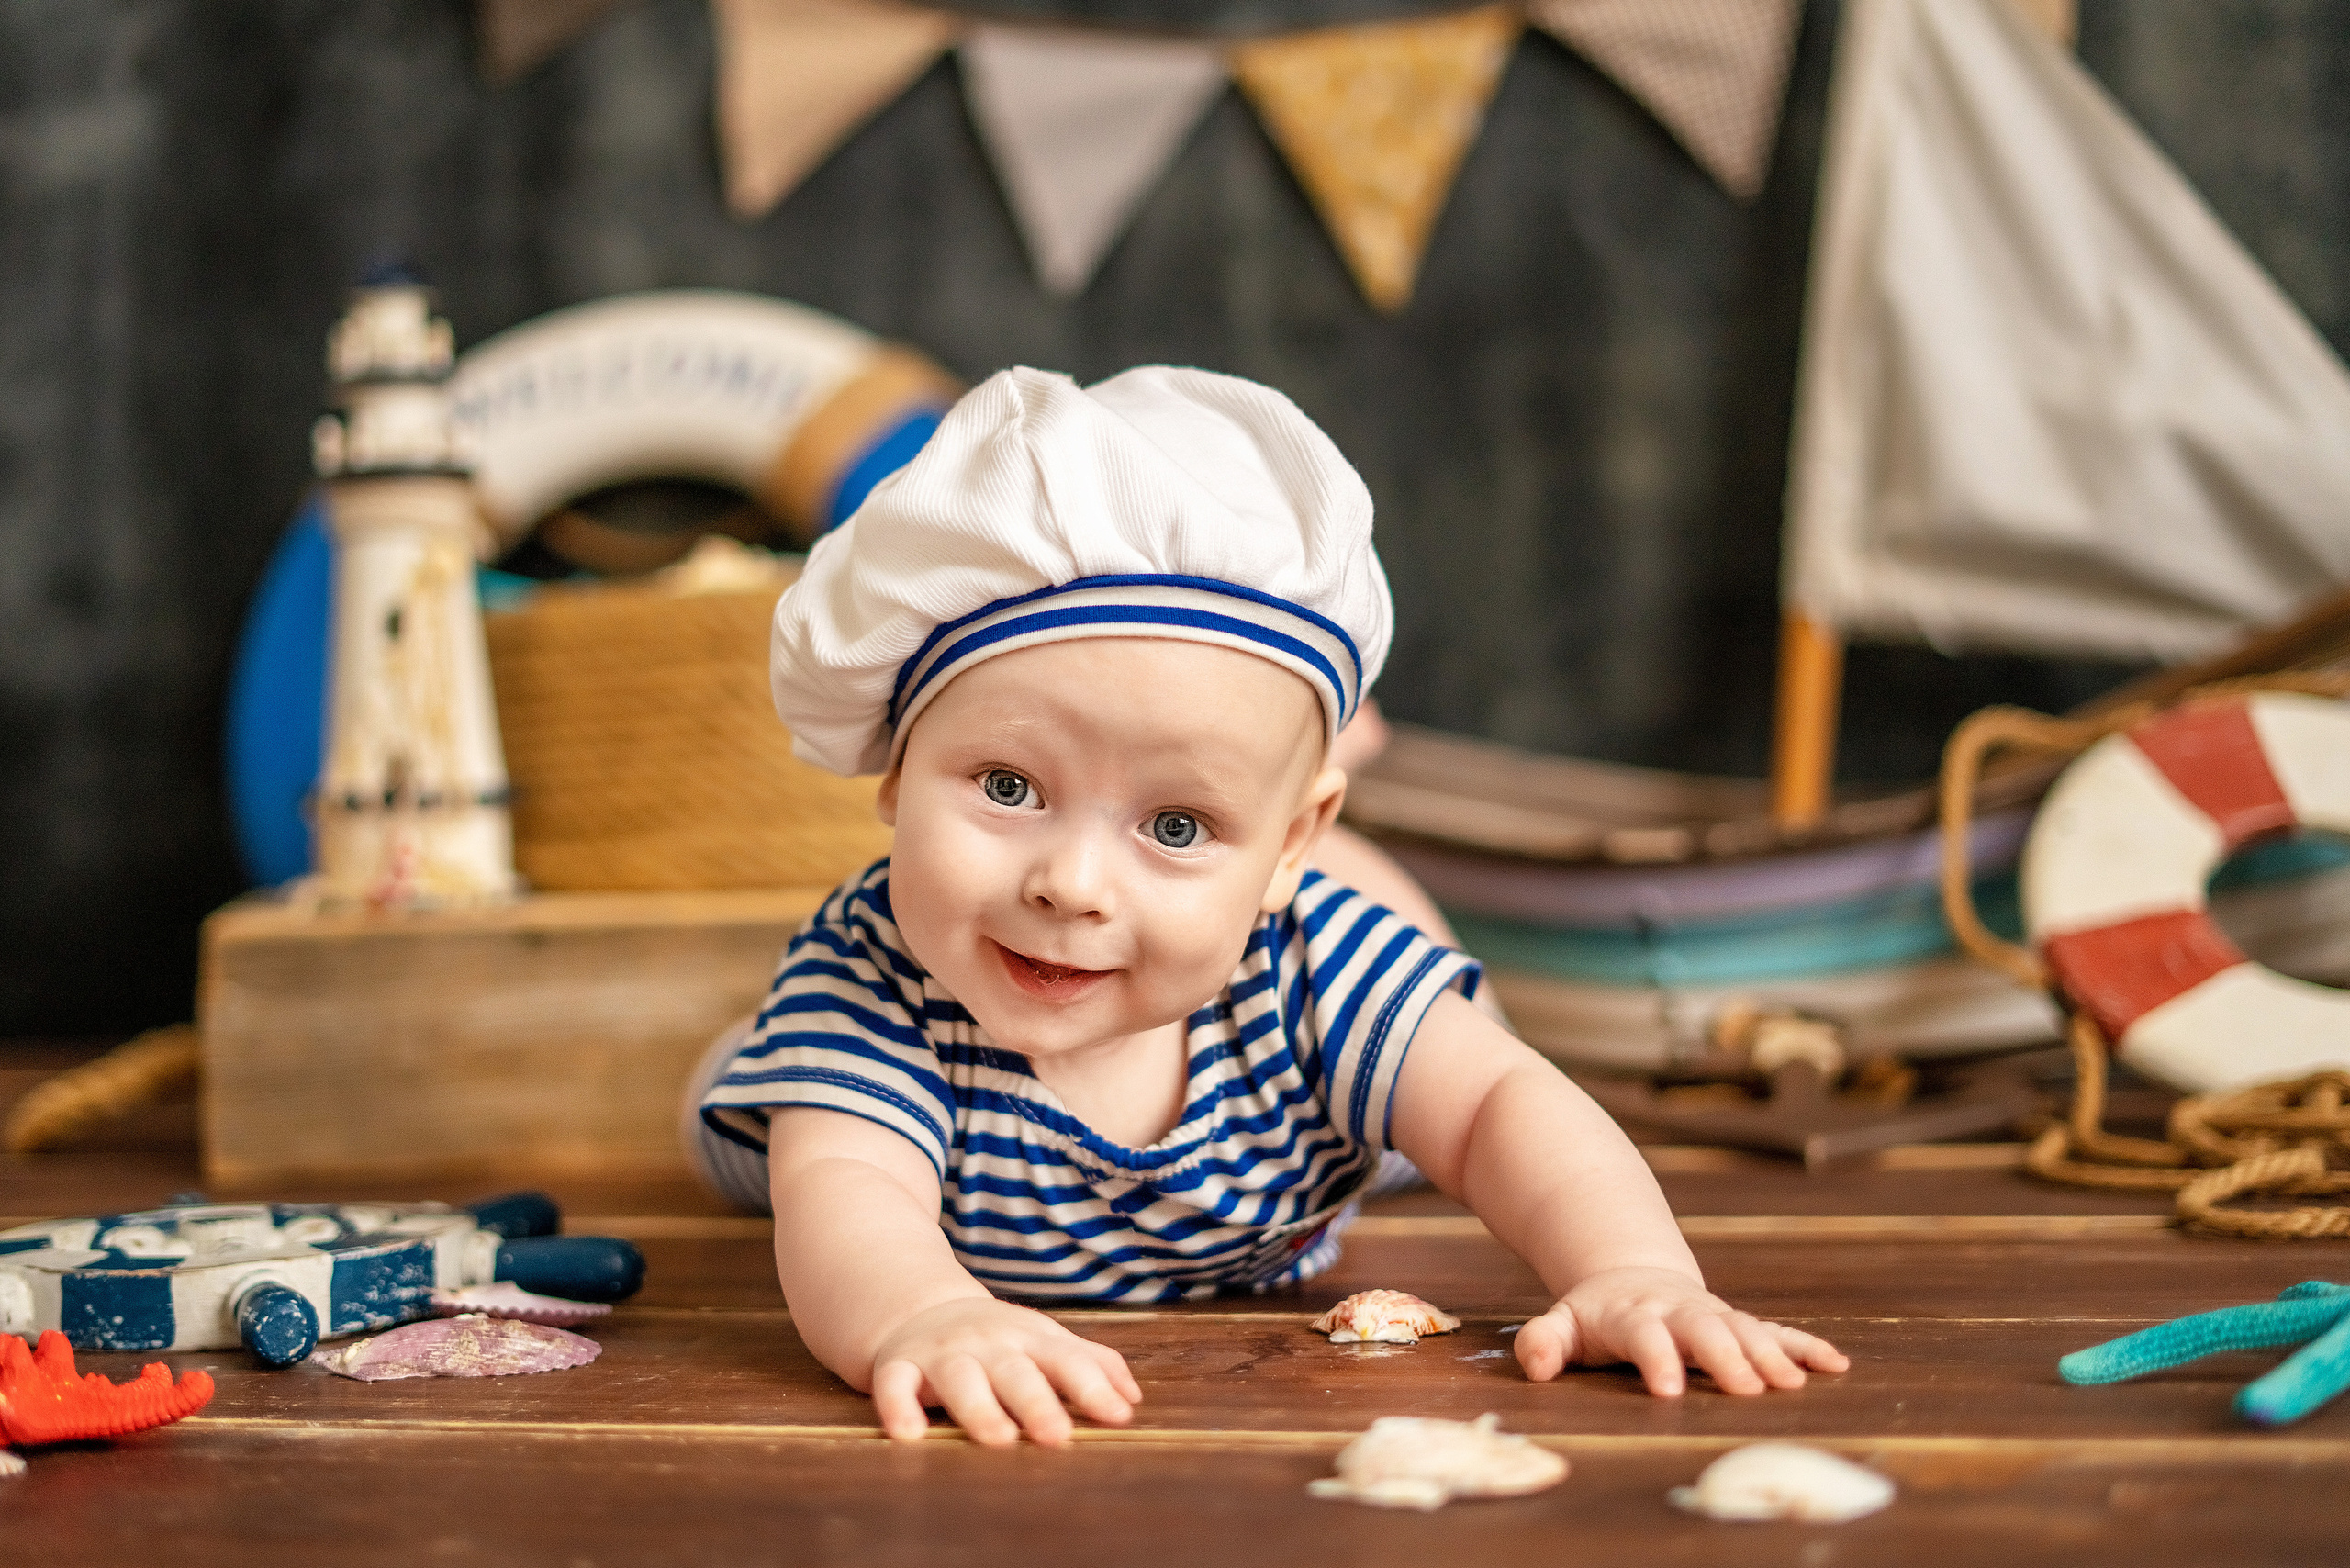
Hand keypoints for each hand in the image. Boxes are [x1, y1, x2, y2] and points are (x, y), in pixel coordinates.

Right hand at [867, 1297, 1142, 1446]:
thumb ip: (1092, 1365)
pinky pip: (894, 1385)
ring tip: (999, 1438)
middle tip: (1059, 1436)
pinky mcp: (899, 1366)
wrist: (919, 1310)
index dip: (1092, 1387)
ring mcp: (942, 1353)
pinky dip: (898, 1407)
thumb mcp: (1045, 1341)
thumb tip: (1133, 1400)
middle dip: (1038, 1402)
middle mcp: (988, 1344)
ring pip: (960, 1379)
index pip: (1067, 1360)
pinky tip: (909, 1435)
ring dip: (980, 1408)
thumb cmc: (999, 1340)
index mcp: (1030, 1339)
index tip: (1118, 1416)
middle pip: (1016, 1372)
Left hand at [1513, 1266, 1847, 1396]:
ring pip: (1744, 1329)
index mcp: (1632, 1314)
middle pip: (1704, 1330)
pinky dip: (1804, 1346)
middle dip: (1726, 1357)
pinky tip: (1835, 1365)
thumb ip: (1544, 1341)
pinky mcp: (1736, 1322)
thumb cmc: (1594, 1315)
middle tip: (1748, 1389)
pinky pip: (1776, 1330)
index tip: (1667, 1391)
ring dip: (1770, 1354)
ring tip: (1793, 1383)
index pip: (1643, 1334)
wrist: (1630, 1275)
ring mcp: (1711, 1314)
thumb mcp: (1561, 1323)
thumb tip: (1535, 1365)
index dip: (1656, 1359)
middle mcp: (1677, 1311)